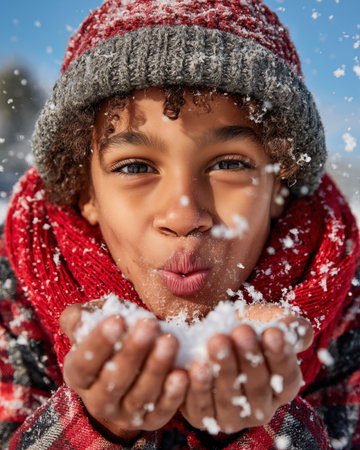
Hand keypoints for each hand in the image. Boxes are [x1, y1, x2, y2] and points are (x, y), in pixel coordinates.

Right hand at [60, 303, 187, 441]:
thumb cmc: (112, 334)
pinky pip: (162, 410)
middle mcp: (98, 401)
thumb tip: (80, 319)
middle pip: (113, 381)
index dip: (99, 343)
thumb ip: (80, 318)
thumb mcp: (92, 322)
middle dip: (132, 351)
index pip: (84, 364)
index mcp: (78, 376)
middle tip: (149, 325)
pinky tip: (182, 373)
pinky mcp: (151, 421)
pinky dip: (173, 394)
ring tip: (170, 341)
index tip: (117, 319)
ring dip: (156, 368)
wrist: (132, 363)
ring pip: (140, 396)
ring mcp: (125, 414)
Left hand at [180, 313, 312, 434]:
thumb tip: (297, 329)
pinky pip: (200, 404)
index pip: (287, 378)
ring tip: (217, 342)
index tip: (273, 333)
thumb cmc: (243, 330)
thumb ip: (289, 326)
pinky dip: (197, 386)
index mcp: (282, 389)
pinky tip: (195, 366)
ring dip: (224, 369)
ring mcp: (230, 416)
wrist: (206, 334)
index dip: (280, 356)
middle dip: (250, 359)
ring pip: (229, 398)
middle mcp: (260, 409)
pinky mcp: (202, 416)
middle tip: (242, 332)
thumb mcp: (267, 322)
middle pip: (257, 388)